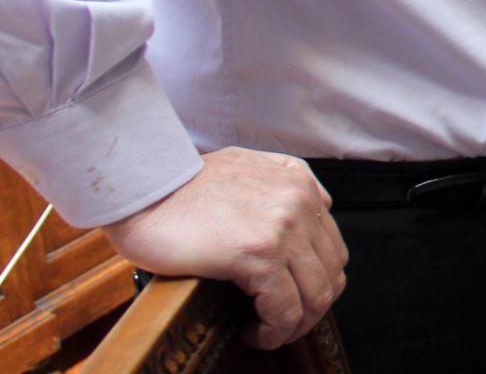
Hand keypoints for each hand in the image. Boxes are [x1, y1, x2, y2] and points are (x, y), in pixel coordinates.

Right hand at [100, 147, 347, 349]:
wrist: (143, 186)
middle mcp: (300, 203)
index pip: (331, 246)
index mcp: (299, 183)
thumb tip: (314, 207)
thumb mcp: (246, 166)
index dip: (314, 282)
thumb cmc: (180, 184)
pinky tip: (252, 332)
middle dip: (310, 308)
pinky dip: (274, 331)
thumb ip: (282, 183)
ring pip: (316, 295)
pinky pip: (285, 308)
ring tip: (266, 332)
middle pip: (331, 273)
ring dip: (294, 325)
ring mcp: (283, 228)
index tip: (290, 300)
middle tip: (279, 324)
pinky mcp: (258, 254)